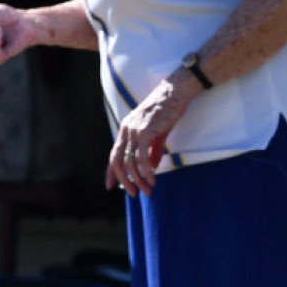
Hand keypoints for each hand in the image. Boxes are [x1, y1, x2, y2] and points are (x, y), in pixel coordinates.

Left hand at [107, 74, 199, 195]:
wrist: (175, 93)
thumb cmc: (168, 110)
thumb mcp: (159, 133)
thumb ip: (154, 150)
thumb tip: (152, 168)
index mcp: (127, 129)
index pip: (114, 154)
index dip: (112, 172)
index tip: (111, 186)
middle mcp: (127, 129)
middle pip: (117, 160)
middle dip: (124, 180)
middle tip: (133, 193)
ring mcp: (134, 130)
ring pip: (130, 162)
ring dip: (138, 179)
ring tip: (147, 190)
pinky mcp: (145, 132)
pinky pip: (142, 158)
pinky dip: (146, 171)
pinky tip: (152, 179)